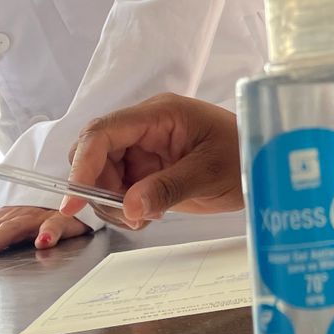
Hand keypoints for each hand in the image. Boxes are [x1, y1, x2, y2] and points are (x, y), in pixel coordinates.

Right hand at [62, 93, 242, 229]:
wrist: (261, 163)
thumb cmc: (243, 155)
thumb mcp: (209, 173)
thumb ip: (167, 188)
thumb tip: (129, 207)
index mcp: (159, 115)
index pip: (104, 132)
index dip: (82, 165)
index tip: (72, 201)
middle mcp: (145, 127)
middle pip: (95, 153)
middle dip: (98, 188)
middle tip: (129, 216)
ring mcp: (144, 148)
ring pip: (102, 174)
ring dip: (112, 202)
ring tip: (146, 218)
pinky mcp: (147, 168)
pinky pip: (118, 187)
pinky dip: (124, 206)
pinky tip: (149, 214)